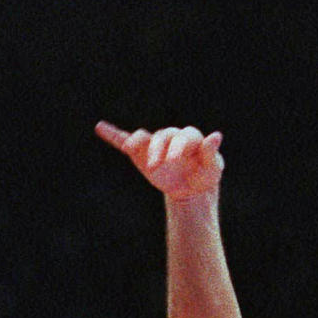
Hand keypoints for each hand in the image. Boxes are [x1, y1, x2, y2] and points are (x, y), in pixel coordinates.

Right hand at [96, 123, 223, 200]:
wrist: (190, 189)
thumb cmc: (204, 177)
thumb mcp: (212, 169)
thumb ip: (212, 154)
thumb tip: (216, 135)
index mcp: (189, 138)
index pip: (183, 136)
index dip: (177, 147)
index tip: (174, 161)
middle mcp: (171, 136)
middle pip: (163, 136)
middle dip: (158, 150)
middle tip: (157, 167)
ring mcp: (155, 144)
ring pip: (145, 138)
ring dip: (138, 144)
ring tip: (130, 148)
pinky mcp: (141, 153)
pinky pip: (126, 140)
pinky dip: (113, 135)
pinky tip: (101, 128)